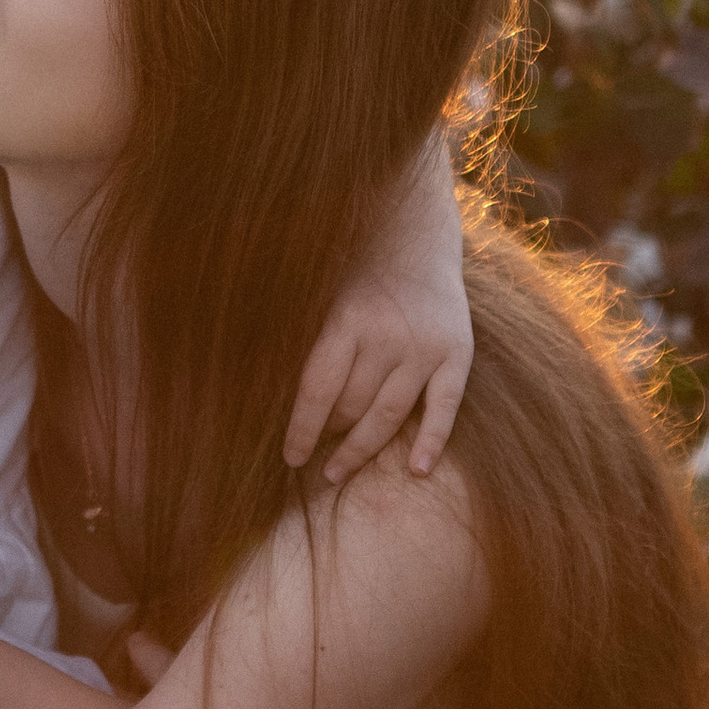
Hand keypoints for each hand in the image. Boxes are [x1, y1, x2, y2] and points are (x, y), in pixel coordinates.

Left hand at [285, 129, 473, 481]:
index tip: (289, 456)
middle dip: (329, 435)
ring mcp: (424, 348)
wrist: (419, 234)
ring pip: (389, 415)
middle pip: (352, 406)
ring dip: (362, 449)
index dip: (300, 429)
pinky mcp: (457, 354)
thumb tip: (251, 385)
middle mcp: (387, 336)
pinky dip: (432, 441)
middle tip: (314, 458)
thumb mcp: (319, 291)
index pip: (317, 390)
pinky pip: (444, 408)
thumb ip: (300, 335)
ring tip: (338, 473)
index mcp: (346, 319)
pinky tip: (417, 470)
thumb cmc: (353, 268)